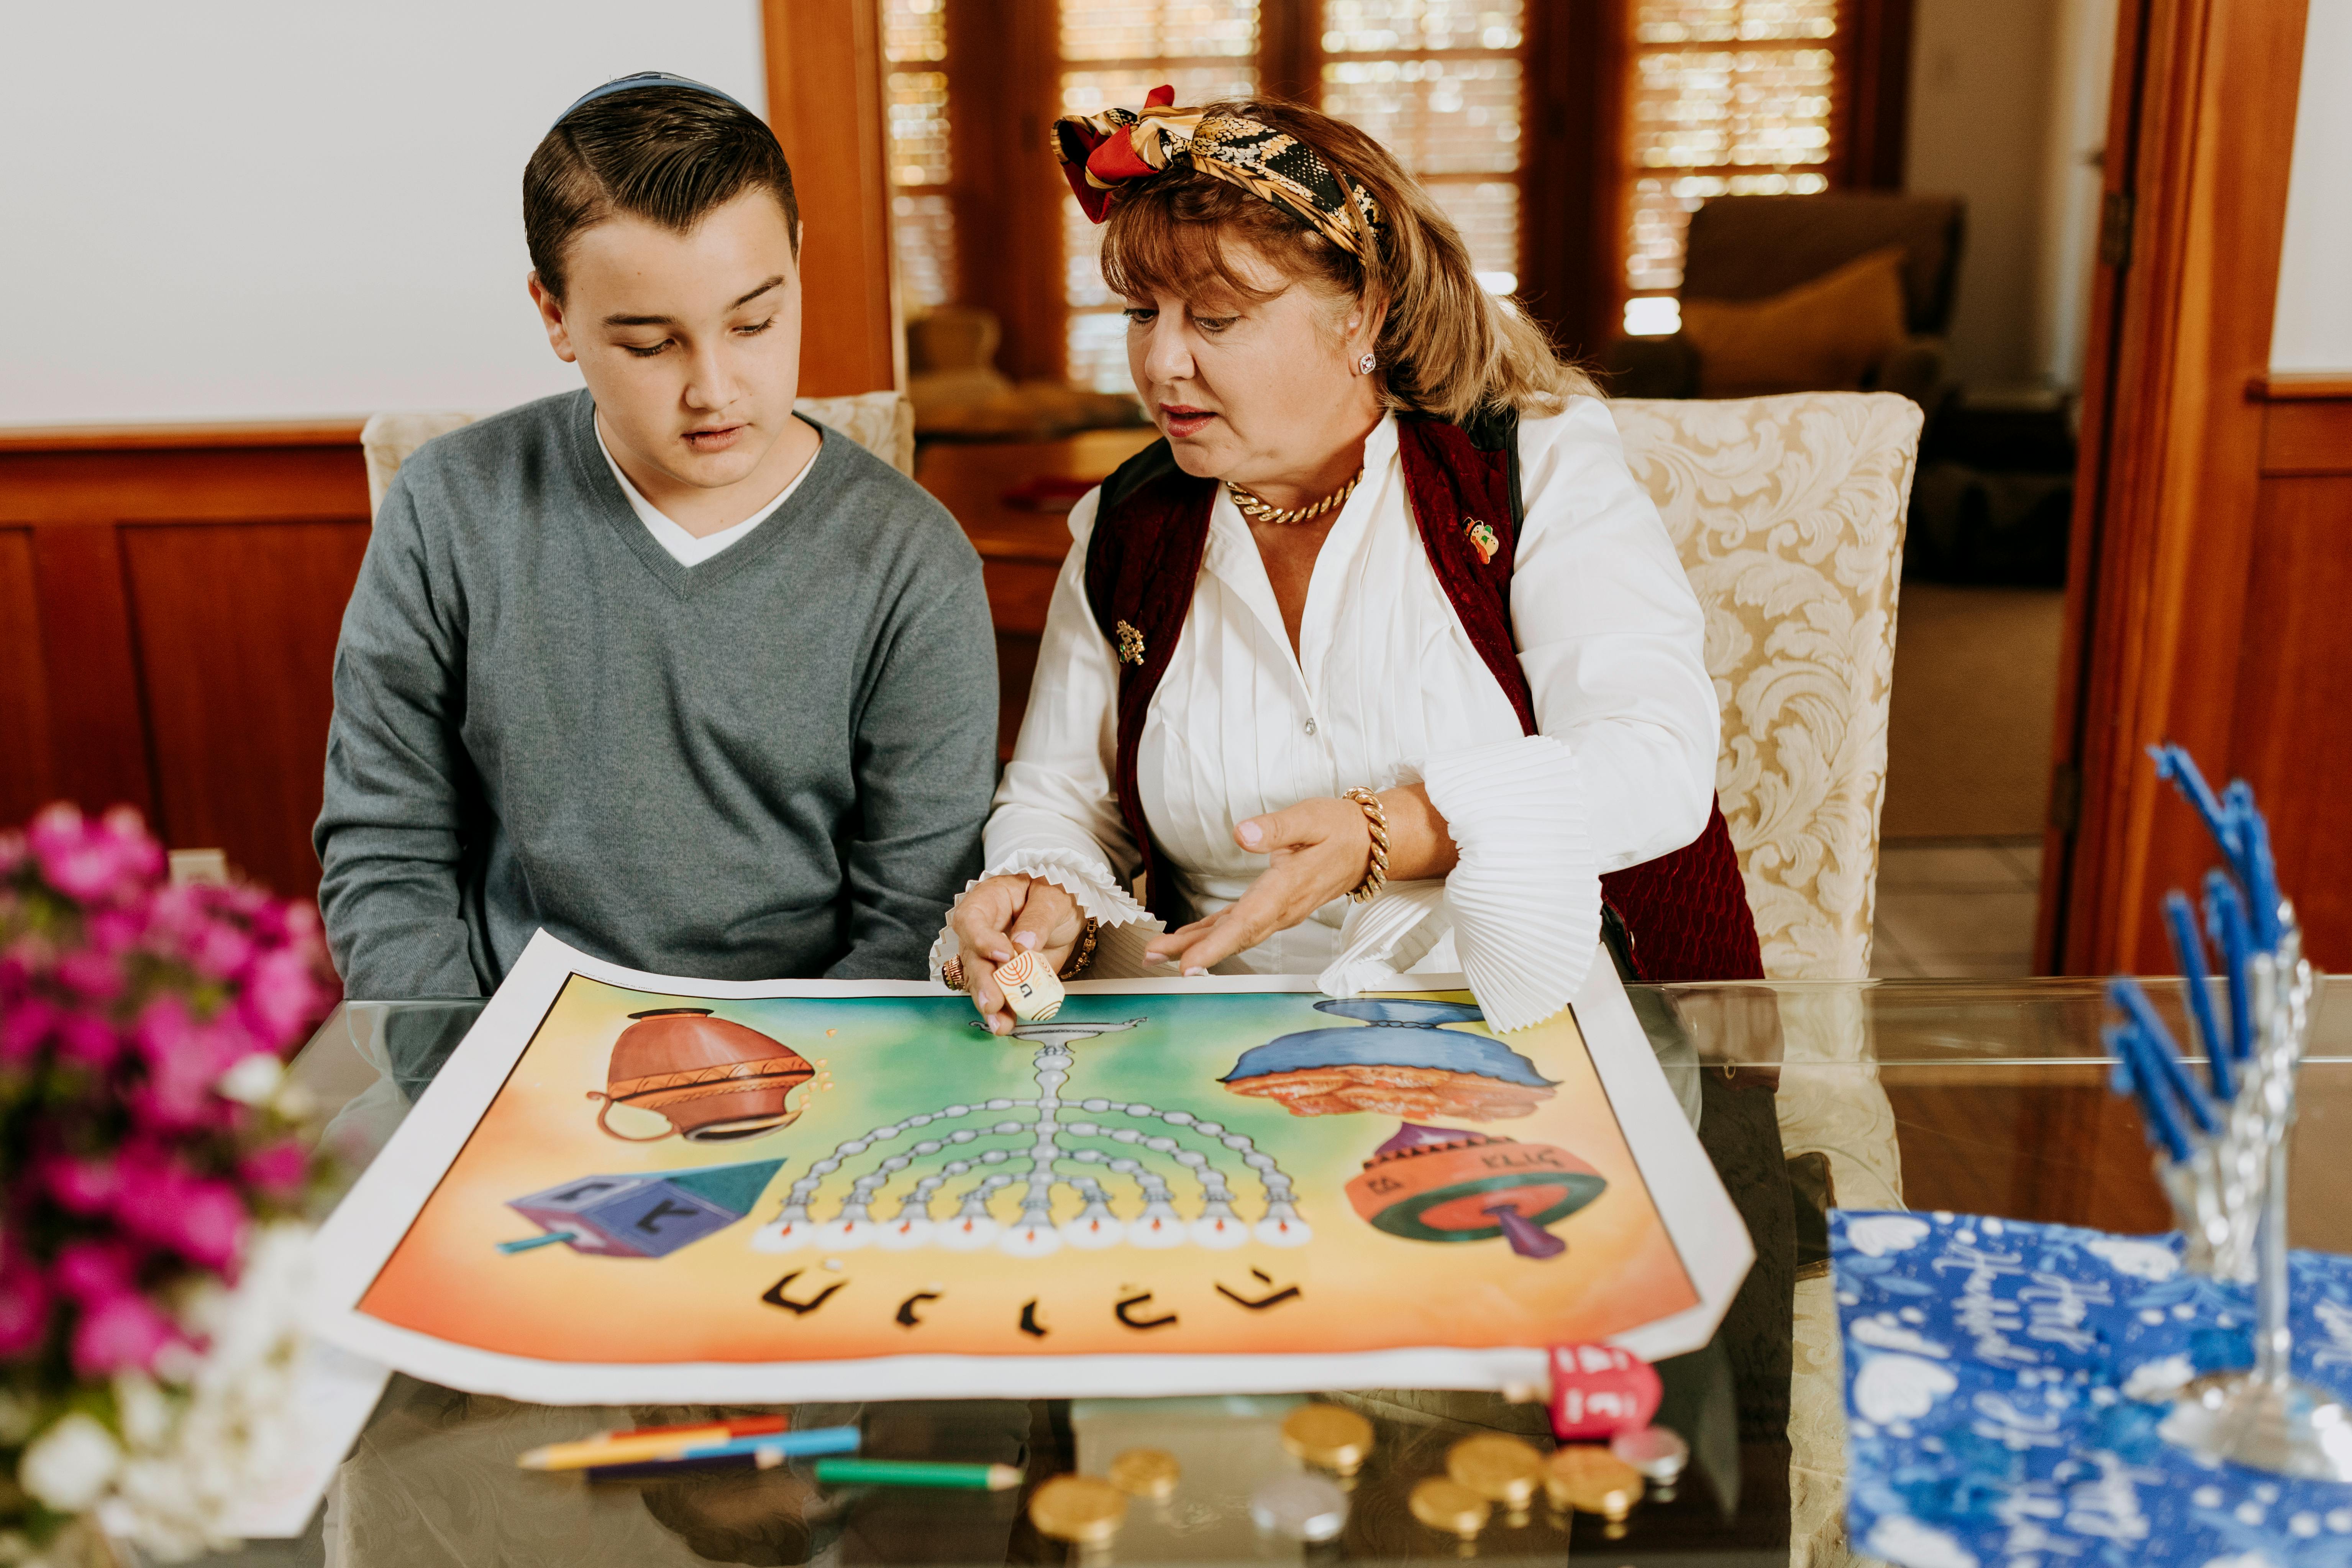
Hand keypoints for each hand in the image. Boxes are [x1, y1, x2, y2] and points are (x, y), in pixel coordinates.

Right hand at [949, 875, 1082, 1035]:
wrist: (1065, 915)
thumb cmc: (1054, 896)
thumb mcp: (1054, 898)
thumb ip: (1039, 918)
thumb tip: (1023, 944)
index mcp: (989, 900)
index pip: (972, 919)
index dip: (982, 939)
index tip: (1005, 956)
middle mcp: (982, 930)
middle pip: (972, 956)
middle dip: (982, 982)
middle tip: (992, 1003)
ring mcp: (989, 956)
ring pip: (981, 981)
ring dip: (990, 1003)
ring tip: (1000, 1024)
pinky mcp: (1002, 976)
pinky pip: (999, 994)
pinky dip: (1004, 1010)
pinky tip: (1007, 1023)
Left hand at [1145, 798, 1373, 974]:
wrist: (1368, 847)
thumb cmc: (1339, 829)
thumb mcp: (1311, 817)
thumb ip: (1276, 827)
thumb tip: (1241, 833)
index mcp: (1288, 887)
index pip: (1248, 921)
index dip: (1216, 945)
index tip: (1189, 964)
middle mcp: (1282, 908)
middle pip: (1235, 935)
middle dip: (1194, 951)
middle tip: (1154, 958)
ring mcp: (1278, 911)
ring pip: (1233, 934)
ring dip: (1195, 946)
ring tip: (1158, 953)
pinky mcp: (1273, 907)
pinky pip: (1238, 926)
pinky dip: (1211, 935)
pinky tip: (1186, 939)